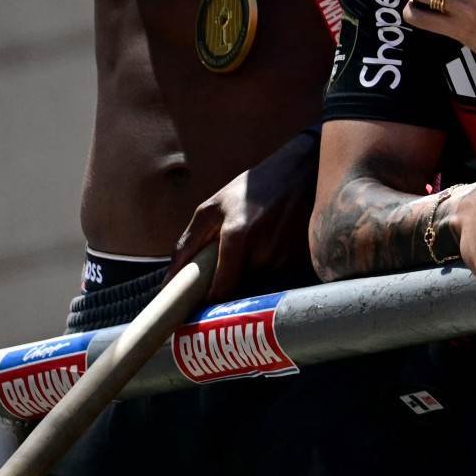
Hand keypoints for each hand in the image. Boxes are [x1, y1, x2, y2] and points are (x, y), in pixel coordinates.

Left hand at [174, 134, 318, 300]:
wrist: (302, 172)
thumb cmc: (252, 189)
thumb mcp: (212, 208)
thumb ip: (187, 245)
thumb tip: (169, 281)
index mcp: (237, 237)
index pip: (223, 290)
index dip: (212, 301)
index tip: (203, 304)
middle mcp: (265, 251)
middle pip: (242, 289)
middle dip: (233, 285)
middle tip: (228, 272)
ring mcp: (288, 257)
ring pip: (262, 286)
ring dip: (253, 279)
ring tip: (254, 254)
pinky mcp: (305, 260)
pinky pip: (281, 279)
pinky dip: (272, 273)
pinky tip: (272, 252)